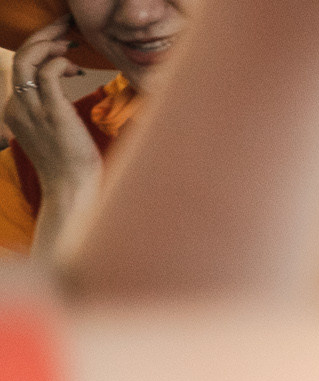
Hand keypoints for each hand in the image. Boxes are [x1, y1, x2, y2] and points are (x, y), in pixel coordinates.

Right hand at [3, 21, 104, 224]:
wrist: (72, 191)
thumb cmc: (71, 167)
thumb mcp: (55, 135)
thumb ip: (52, 113)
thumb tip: (65, 97)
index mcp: (15, 111)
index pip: (19, 69)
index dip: (38, 50)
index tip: (61, 43)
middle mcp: (17, 107)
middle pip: (19, 58)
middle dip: (41, 36)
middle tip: (64, 25)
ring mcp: (32, 110)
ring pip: (27, 60)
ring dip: (49, 43)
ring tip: (69, 39)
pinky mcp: (52, 113)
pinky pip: (47, 74)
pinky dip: (60, 63)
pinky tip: (76, 68)